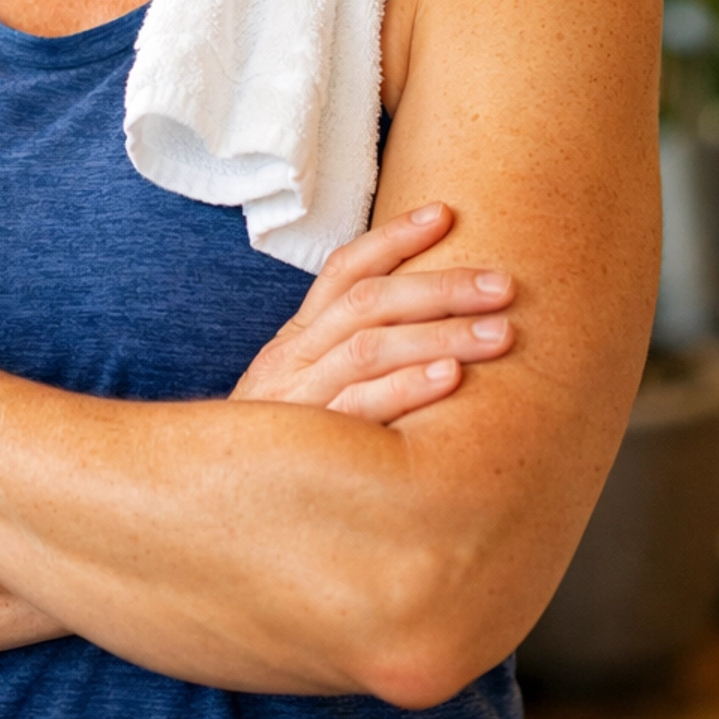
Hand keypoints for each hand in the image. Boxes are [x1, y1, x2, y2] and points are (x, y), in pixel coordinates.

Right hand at [230, 204, 513, 422]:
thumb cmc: (284, 449)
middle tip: (503, 286)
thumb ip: (352, 358)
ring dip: (441, 334)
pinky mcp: (310, 446)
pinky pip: (360, 408)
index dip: (393, 238)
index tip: (445, 213)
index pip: (343, 270)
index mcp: (298, 339)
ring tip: (501, 333)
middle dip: (440, 288)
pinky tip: (451, 378)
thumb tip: (430, 327)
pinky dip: (406, 388)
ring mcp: (299, 400)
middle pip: (368, 302)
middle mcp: (295, 359)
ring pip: (370, 348)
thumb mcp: (305, 390)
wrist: (215, 504)